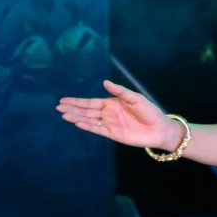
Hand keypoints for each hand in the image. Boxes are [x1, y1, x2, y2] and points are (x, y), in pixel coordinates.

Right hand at [56, 79, 180, 149]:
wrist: (159, 129)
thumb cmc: (150, 111)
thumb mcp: (135, 98)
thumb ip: (120, 91)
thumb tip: (105, 82)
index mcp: (112, 103)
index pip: (91, 102)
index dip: (77, 101)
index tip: (64, 99)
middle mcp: (108, 113)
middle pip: (86, 111)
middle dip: (72, 108)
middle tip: (58, 107)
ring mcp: (109, 124)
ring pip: (89, 120)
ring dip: (76, 117)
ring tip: (63, 115)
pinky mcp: (113, 134)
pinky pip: (96, 129)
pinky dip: (86, 126)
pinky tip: (76, 122)